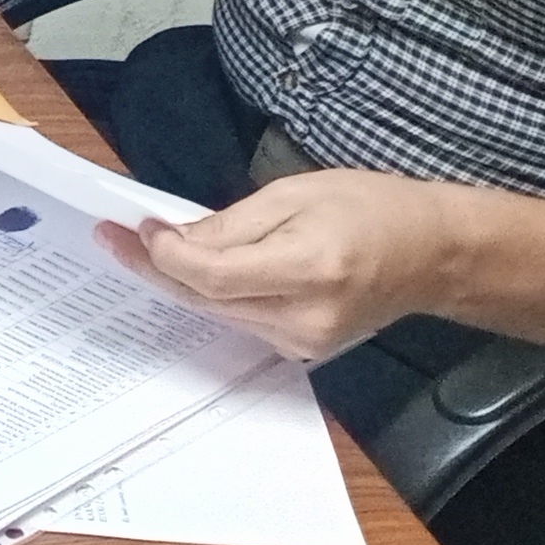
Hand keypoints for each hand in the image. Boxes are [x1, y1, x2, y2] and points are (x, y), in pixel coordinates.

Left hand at [99, 170, 467, 360]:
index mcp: (308, 270)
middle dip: (155, 268)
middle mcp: (303, 318)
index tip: (135, 227)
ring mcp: (302, 343)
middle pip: (206, 299)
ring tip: (136, 249)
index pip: (213, 275)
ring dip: (177, 282)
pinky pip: (239, 320)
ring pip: (217, 313)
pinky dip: (211, 294)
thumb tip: (174, 237)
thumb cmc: (372, 208)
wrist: (433, 254)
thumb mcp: (298, 194)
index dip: (166, 254)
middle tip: (112, 238)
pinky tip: (186, 271)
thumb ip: (233, 224)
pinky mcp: (301, 350)